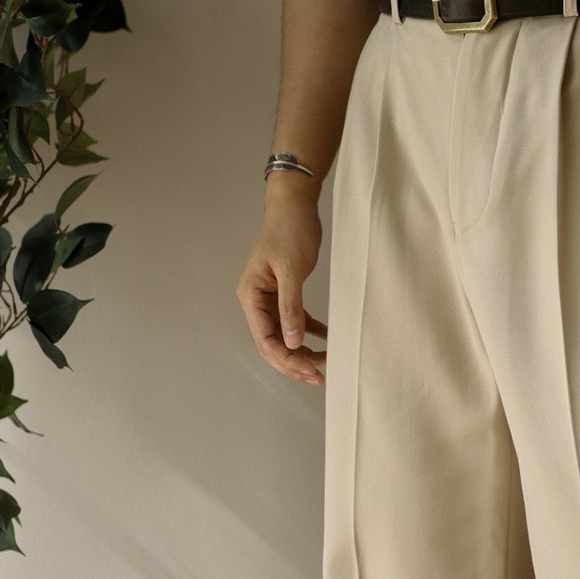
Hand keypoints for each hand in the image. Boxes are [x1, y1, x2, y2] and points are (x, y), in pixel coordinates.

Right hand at [236, 173, 327, 385]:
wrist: (294, 203)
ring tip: (326, 361)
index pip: (265, 340)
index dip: (287, 359)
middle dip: (294, 362)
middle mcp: (257, 300)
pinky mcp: (286, 290)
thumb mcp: (292, 270)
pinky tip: (327, 339)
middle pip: (273, 343)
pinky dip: (311, 331)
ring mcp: (270, 296)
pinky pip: (296, 319)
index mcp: (251, 296)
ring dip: (303, 350)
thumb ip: (291, 307)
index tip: (311, 370)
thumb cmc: (289, 230)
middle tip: (320, 376)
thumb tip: (294, 342)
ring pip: (284, 334)